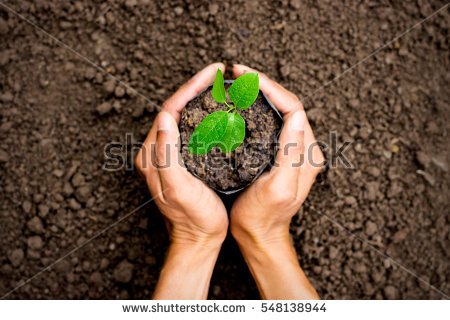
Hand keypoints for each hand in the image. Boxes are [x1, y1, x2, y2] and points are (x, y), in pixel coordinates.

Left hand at [135, 63, 227, 298]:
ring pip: (184, 116)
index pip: (170, 109)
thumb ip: (167, 153)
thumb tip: (165, 116)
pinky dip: (205, 114)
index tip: (211, 73)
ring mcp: (170, 154)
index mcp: (153, 154)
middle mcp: (158, 150)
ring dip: (200, 98)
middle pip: (176, 108)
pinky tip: (219, 110)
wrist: (198, 239)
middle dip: (196, 87)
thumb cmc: (191, 217)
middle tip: (218, 73)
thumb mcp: (178, 187)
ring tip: (220, 85)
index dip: (190, 87)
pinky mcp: (182, 160)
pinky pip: (192, 129)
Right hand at [230, 64, 323, 298]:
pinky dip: (256, 108)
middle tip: (238, 73)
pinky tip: (240, 104)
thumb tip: (296, 115)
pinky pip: (270, 122)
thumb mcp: (278, 187)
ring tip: (238, 83)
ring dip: (260, 93)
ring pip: (278, 110)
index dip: (270, 87)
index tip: (245, 76)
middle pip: (286, 104)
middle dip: (263, 84)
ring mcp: (291, 150)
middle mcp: (303, 147)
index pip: (293, 106)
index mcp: (306, 152)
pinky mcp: (278, 154)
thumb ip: (291, 153)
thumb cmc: (264, 216)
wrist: (259, 235)